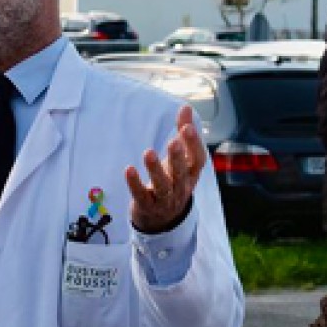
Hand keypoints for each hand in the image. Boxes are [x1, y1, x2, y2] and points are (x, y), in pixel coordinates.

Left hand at [126, 105, 208, 232]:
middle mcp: (182, 187)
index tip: (187, 128)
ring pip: (163, 186)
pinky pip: (142, 196)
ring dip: (155, 170)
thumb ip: (183, 132)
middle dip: (178, 157)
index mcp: (191, 173)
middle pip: (181, 173)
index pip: (198, 159)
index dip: (194, 144)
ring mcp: (165, 199)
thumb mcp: (180, 158)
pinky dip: (135, 184)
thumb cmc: (173, 179)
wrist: (163, 219)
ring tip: (148, 153)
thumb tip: (186, 106)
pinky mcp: (147, 206)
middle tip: (172, 141)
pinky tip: (128, 169)